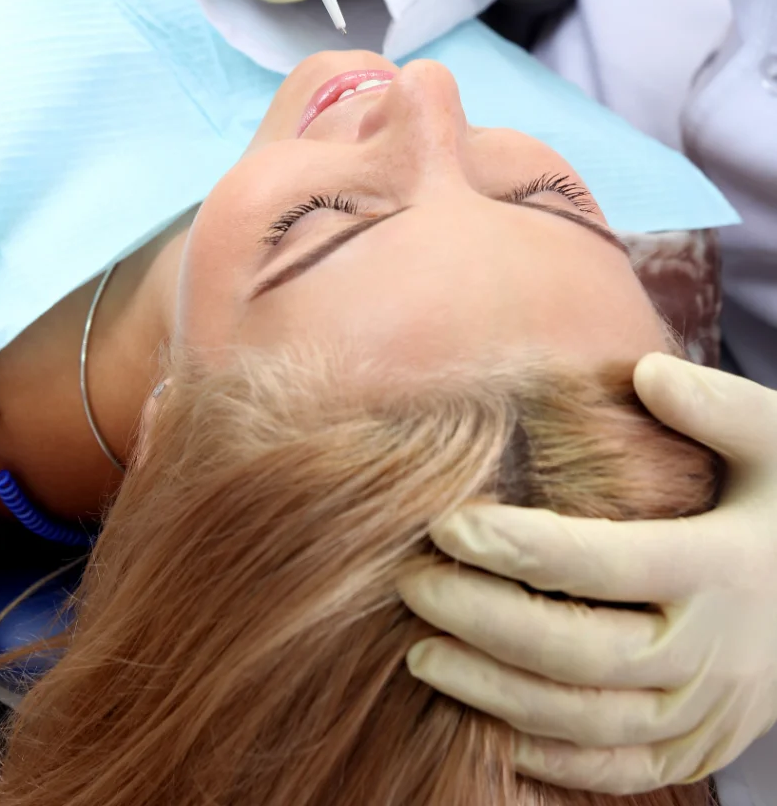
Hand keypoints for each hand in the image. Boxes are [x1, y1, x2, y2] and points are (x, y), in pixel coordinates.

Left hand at [399, 355, 776, 793]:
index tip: (449, 525)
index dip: (522, 547)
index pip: (608, 562)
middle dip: (485, 622)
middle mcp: (712, 652)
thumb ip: (716, 405)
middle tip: (413, 586)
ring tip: (422, 655)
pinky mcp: (699, 746)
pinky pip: (617, 770)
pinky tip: (488, 726)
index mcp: (723, 568)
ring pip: (587, 721)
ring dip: (496, 694)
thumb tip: (646, 372)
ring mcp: (706, 712)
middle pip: (581, 653)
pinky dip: (550, 759)